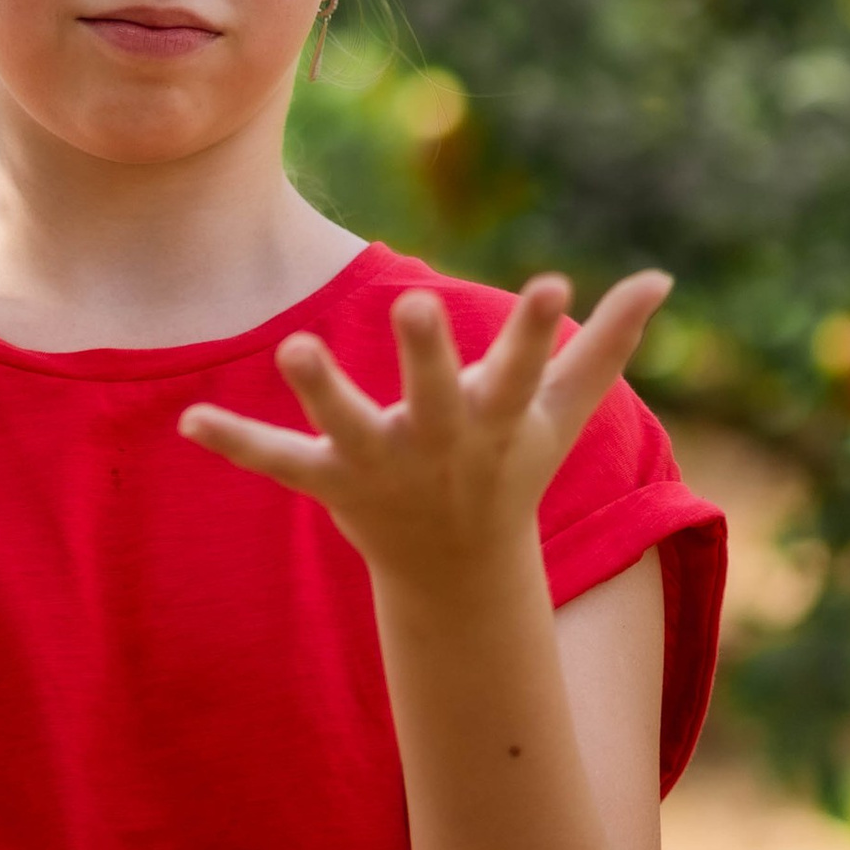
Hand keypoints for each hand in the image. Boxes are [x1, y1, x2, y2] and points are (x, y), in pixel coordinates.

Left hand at [178, 270, 671, 596]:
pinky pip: (280, 463)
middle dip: (425, 354)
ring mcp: (383, 466)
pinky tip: (188, 422)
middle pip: (434, 397)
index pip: (526, 367)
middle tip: (412, 302)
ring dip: (322, 391)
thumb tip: (661, 278)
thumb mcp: (560, 414)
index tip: (554, 281)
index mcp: (497, 420)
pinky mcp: (331, 480)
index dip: (540, 328)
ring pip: (349, 426)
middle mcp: (440, 443)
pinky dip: (237, 445)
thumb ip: (603, 344)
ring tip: (292, 346)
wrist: (458, 571)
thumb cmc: (511, 467)